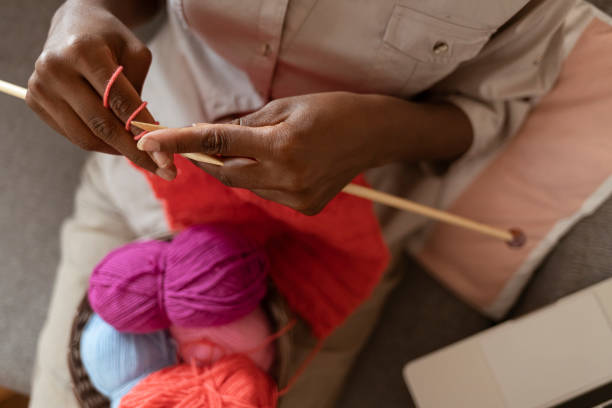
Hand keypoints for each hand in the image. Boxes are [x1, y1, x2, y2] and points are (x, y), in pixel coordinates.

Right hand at [25, 0, 174, 179]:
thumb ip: (139, 93)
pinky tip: (117, 141)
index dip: (145, 133)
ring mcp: (41, 87)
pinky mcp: (35, 101)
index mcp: (83, 52)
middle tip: (163, 169)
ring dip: (116, 151)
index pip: (119, 102)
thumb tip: (146, 136)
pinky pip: (72, 135)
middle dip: (134, 152)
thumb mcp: (136, 54)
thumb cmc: (111, 40)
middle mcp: (55, 69)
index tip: (167, 157)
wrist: (75, 25)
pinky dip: (98, 143)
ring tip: (142, 155)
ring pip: (84, 137)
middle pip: (100, 125)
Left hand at [137, 92, 396, 213]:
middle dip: (210, 159)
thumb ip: (246, 126)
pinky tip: (284, 164)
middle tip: (201, 145)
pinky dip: (263, 179)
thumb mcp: (286, 106)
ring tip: (261, 148)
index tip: (150, 141)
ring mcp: (298, 197)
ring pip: (247, 186)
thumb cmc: (332, 110)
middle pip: (227, 173)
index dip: (180, 142)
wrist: (374, 135)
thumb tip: (212, 136)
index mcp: (281, 145)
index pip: (218, 144)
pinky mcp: (306, 208)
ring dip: (240, 168)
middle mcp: (287, 177)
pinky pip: (268, 194)